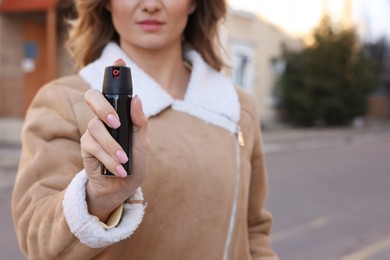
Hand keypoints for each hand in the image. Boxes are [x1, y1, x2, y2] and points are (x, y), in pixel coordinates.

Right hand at [80, 59, 148, 220]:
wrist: (121, 187)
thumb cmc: (134, 162)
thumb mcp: (143, 143)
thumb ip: (140, 121)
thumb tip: (136, 98)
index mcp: (119, 114)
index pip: (113, 89)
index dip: (114, 72)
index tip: (119, 59)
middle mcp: (103, 118)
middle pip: (92, 97)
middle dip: (103, 107)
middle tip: (117, 123)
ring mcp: (93, 131)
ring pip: (95, 128)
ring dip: (112, 147)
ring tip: (124, 161)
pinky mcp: (86, 147)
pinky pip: (92, 146)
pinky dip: (108, 158)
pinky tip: (119, 169)